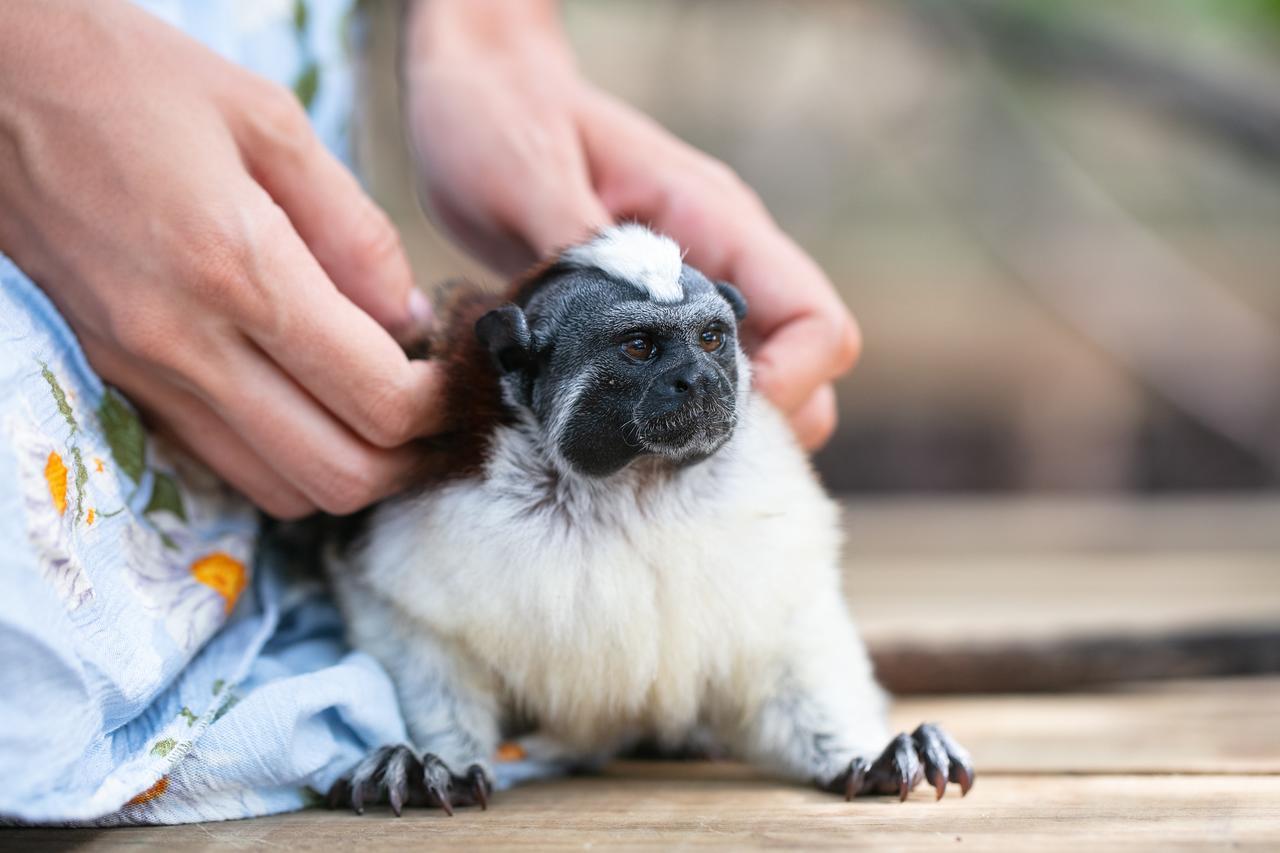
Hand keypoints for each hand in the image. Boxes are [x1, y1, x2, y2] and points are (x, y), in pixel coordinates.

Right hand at [0, 0, 442, 517]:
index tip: (452, 375)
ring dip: (346, 465)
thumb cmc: (131, 78)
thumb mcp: (269, 122)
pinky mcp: (115, 379)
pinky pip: (221, 461)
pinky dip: (282, 456)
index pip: (376, 401)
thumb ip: (355, 231)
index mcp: (237, 269)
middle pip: (337, 475)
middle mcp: (184, 343)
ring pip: (279, 489)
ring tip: (373, 408)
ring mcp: (141, 373)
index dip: (436, 406)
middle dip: (407, 459)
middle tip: (431, 412)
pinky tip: (303, 401)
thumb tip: (410, 319)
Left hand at [404, 0, 859, 448]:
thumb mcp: (529, 178)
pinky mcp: (645, 321)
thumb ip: (583, 258)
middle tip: (662, 453)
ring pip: (752, 391)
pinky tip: (602, 433)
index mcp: (715, 223)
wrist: (472, 94)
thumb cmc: (499, 116)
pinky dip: (664, 422)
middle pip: (804, 373)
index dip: (787, 387)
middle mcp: (720, 263)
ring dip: (710, 431)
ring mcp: (689, 294)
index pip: (815, 321)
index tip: (708, 423)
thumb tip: (618, 344)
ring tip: (630, 452)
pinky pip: (687, 386)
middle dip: (754, 428)